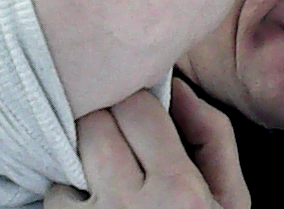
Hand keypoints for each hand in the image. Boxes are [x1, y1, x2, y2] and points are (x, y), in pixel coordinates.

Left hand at [43, 80, 249, 208]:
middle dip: (108, 117)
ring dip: (85, 150)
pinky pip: (54, 190)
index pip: (137, 107)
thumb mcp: (229, 199)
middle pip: (95, 122)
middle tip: (120, 129)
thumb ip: (211, 134)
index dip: (137, 100)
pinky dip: (69, 186)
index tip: (140, 108)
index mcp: (180, 193)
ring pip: (70, 152)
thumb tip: (176, 85)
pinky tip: (91, 198)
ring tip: (105, 165)